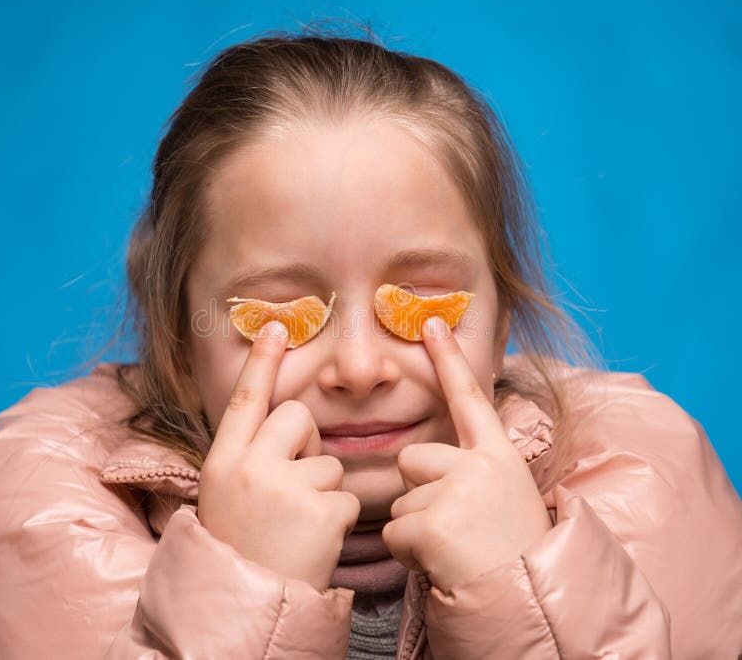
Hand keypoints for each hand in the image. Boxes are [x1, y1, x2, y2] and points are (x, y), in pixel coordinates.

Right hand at [197, 320, 360, 592]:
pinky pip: (346, 497)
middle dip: (305, 444)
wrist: (246, 606)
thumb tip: (290, 424)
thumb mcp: (226, 497)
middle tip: (292, 486)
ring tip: (298, 526)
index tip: (277, 326)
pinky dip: (338, 519)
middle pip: (298, 417)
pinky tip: (316, 542)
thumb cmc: (240, 549)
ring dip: (322, 491)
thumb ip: (251, 458)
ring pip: (328, 462)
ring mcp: (285, 489)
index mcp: (222, 462)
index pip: (246, 400)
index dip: (261, 361)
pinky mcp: (321, 513)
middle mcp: (250, 468)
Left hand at [381, 316, 552, 595]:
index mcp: (499, 456)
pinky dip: (408, 552)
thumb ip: (473, 469)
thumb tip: (428, 457)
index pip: (470, 397)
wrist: (533, 604)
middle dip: (420, 492)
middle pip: (412, 458)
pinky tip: (441, 562)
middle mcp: (480, 465)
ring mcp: (457, 491)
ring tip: (455, 548)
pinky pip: (393, 530)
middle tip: (456, 525)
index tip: (431, 322)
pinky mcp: (433, 523)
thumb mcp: (507, 498)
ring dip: (416, 526)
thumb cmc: (514, 552)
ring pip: (400, 499)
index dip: (449, 359)